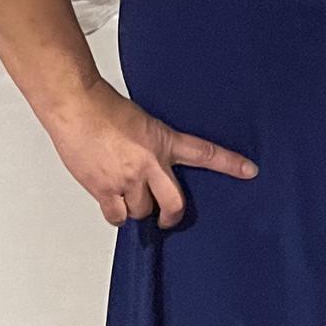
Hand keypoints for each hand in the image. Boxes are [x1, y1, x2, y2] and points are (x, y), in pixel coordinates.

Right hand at [42, 76, 256, 227]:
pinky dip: (116, 214)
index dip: (229, 163)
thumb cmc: (103, 107)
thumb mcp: (142, 120)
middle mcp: (149, 164)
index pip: (204, 153)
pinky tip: (114, 203)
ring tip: (130, 196)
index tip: (249, 171)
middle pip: (173, 204)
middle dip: (172, 216)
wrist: (76, 107)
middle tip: (169, 218)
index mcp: (163, 141)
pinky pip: (116, 216)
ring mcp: (126, 180)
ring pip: (141, 212)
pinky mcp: (103, 190)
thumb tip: (153, 162)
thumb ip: (153, 144)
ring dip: (138, 208)